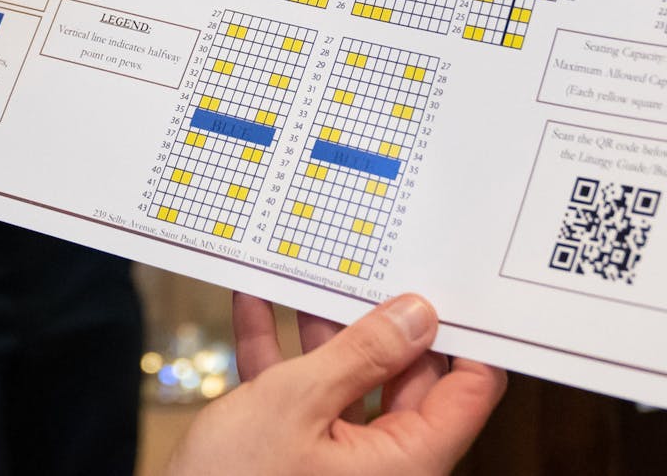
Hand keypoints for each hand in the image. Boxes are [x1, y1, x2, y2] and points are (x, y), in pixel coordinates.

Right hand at [161, 293, 505, 474]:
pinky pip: (299, 394)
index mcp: (406, 461)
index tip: (447, 286)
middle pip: (403, 378)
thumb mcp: (295, 403)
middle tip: (368, 266)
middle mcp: (382, 462)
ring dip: (318, 328)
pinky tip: (254, 305)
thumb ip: (359, 355)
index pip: (468, 392)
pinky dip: (278, 351)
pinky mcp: (295, 453)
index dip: (464, 336)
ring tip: (306, 275)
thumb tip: (415, 316)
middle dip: (378, 320)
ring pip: (346, 379)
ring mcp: (337, 458)